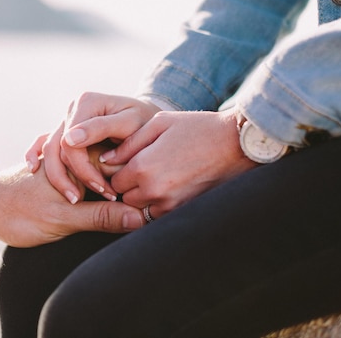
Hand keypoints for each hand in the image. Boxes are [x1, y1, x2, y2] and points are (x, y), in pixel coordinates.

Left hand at [0, 162, 144, 247]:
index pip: (120, 164)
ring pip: (101, 170)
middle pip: (113, 165)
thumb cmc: (19, 213)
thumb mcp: (64, 219)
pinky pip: (86, 175)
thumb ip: (101, 217)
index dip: (134, 183)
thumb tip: (138, 218)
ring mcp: (67, 162)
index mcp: (78, 160)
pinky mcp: (60, 171)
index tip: (141, 201)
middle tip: (134, 205)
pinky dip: (96, 186)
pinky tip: (104, 202)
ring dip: (111, 187)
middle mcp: (74, 155)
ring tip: (120, 206)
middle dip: (124, 183)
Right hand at [26, 92, 159, 202]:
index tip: (105, 192)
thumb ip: (101, 129)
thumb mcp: (130, 124)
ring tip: (74, 199)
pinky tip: (33, 170)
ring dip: (57, 176)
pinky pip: (41, 142)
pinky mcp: (63, 129)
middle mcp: (73, 108)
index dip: (85, 171)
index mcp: (86, 103)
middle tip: (88, 201)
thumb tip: (70, 140)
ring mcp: (66, 119)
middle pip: (58, 148)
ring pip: (49, 150)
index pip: (72, 144)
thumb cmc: (145, 123)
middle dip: (71, 178)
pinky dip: (34, 155)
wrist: (149, 117)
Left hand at [101, 109, 257, 217]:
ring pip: (140, 209)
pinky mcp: (183, 212)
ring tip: (160, 176)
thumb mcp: (159, 124)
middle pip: (124, 197)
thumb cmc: (196, 128)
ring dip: (143, 197)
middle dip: (129, 185)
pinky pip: (158, 216)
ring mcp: (169, 205)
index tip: (130, 162)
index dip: (119, 171)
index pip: (113, 180)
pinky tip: (171, 185)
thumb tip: (105, 159)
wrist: (235, 144)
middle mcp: (153, 190)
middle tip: (145, 169)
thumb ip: (128, 143)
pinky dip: (159, 205)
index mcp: (143, 167)